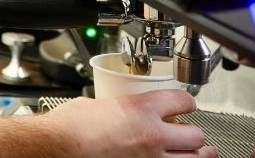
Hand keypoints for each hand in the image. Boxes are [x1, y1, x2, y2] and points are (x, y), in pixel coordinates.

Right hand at [44, 90, 216, 156]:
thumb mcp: (95, 105)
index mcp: (141, 110)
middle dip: (193, 135)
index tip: (183, 106)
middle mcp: (152, 136)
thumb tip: (116, 110)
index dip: (185, 103)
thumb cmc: (68, 129)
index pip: (184, 102)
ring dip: (196, 155)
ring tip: (198, 153)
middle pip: (196, 135)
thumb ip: (116, 108)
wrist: (56, 148)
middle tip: (188, 134)